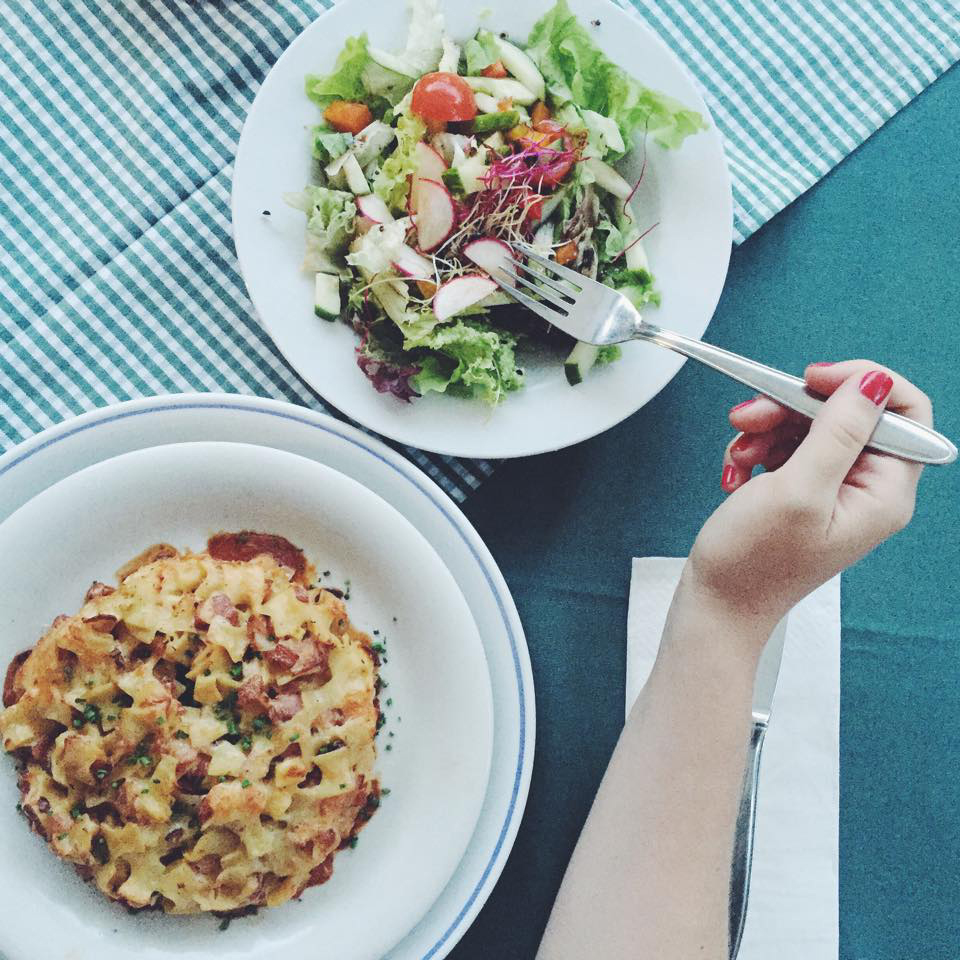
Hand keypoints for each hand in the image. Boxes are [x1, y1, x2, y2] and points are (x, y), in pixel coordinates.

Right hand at [686, 360, 931, 635]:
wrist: (716, 607)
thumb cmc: (753, 565)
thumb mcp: (798, 489)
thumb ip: (839, 431)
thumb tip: (872, 382)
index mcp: (884, 492)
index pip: (902, 411)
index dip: (860, 383)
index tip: (811, 379)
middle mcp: (865, 489)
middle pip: (844, 413)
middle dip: (791, 408)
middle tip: (752, 416)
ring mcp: (832, 491)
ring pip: (807, 426)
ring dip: (765, 430)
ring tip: (739, 456)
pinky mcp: (801, 492)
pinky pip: (784, 446)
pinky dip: (755, 451)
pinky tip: (736, 473)